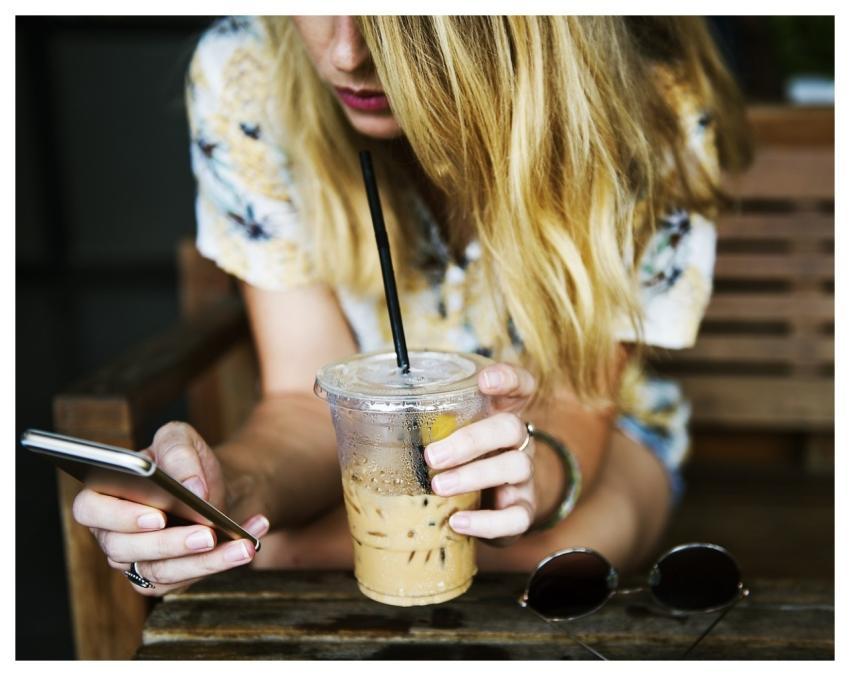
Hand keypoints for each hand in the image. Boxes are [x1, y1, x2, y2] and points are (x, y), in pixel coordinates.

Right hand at [71, 421, 270, 595]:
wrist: (213, 486)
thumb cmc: (186, 463)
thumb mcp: (181, 439)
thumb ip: (179, 453)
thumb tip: (191, 488)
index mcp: (104, 495)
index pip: (91, 510)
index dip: (119, 516)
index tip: (158, 515)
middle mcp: (112, 534)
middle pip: (127, 549)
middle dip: (171, 543)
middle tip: (207, 534)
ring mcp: (136, 561)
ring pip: (161, 572)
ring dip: (206, 561)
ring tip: (242, 545)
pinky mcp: (164, 578)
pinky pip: (188, 579)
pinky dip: (223, 562)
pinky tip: (250, 542)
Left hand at [424, 363, 536, 545]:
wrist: (492, 505)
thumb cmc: (459, 460)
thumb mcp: (446, 435)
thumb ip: (419, 423)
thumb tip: (346, 414)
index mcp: (500, 414)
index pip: (519, 385)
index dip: (507, 378)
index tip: (484, 380)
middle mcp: (517, 441)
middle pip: (510, 427)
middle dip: (471, 440)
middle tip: (432, 456)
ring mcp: (524, 476)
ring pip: (515, 467)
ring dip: (474, 476)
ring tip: (438, 486)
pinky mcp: (523, 510)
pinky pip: (516, 517)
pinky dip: (487, 521)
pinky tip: (457, 522)